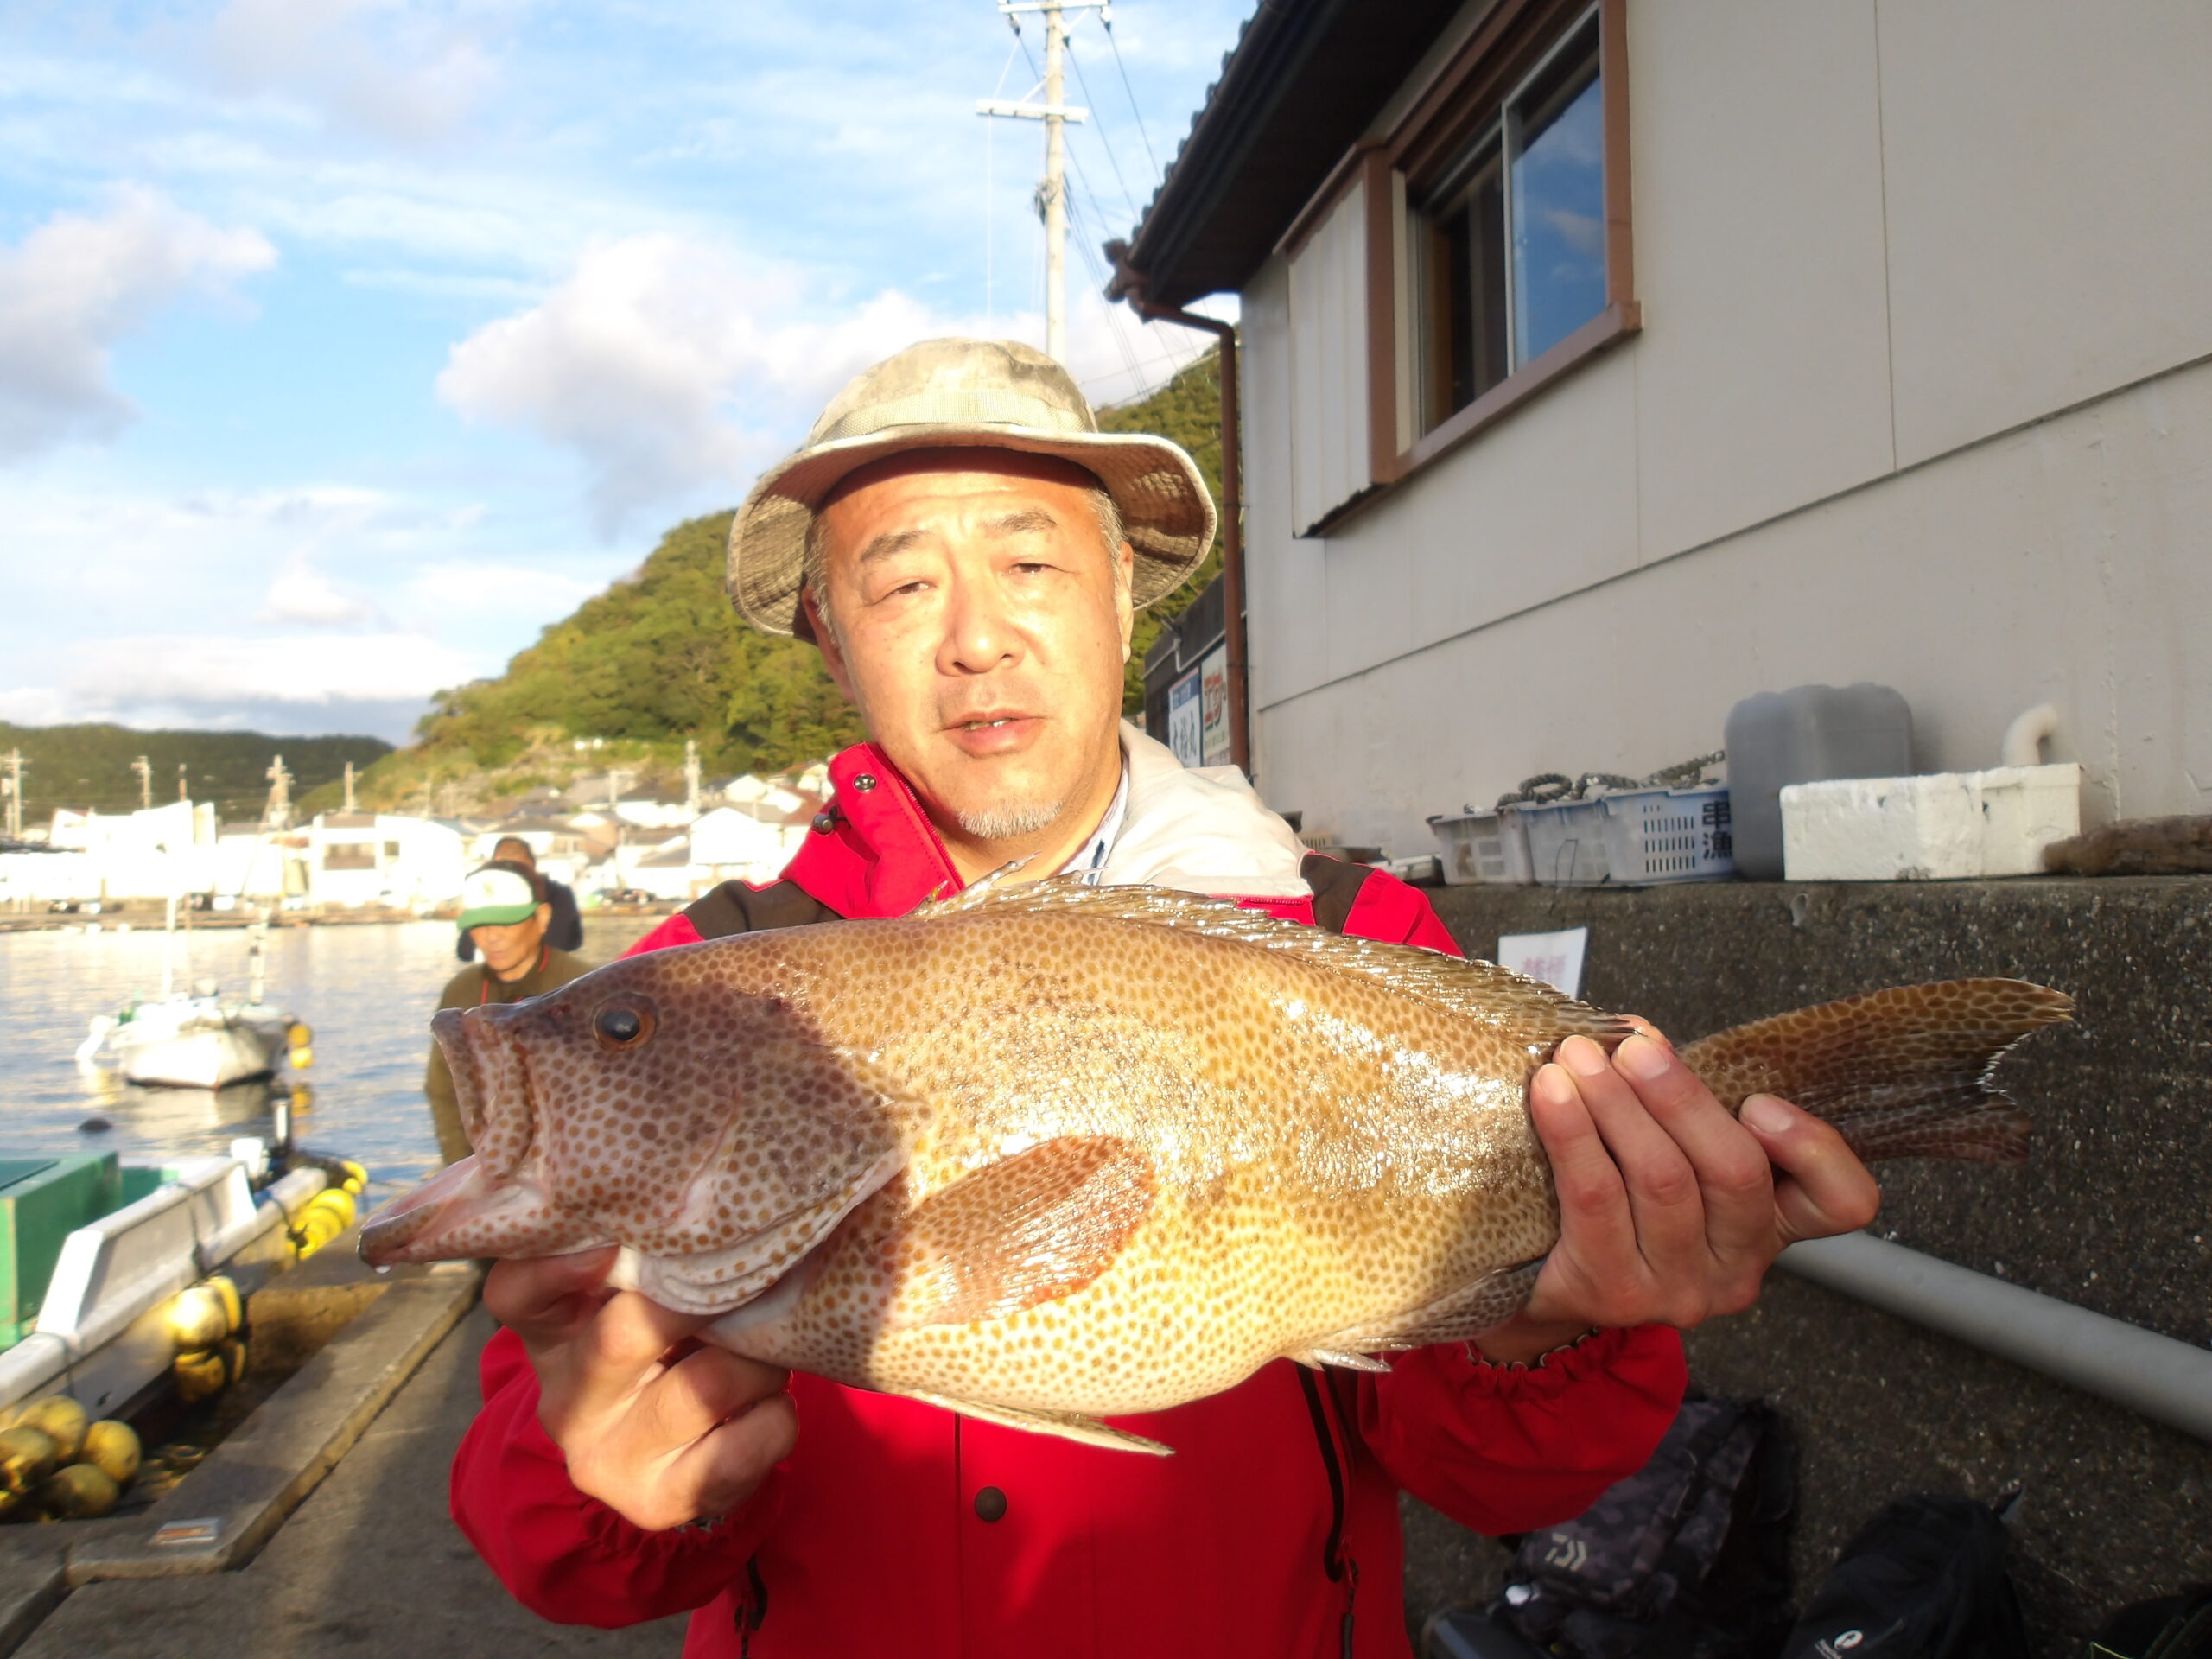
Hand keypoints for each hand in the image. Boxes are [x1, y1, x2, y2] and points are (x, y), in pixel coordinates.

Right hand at [485, 1249, 796, 1531]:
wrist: (666, 1463)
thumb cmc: (659, 1352)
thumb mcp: (628, 1304)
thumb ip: (643, 1259)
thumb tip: (706, 1208)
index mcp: (550, 1335)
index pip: (515, 1294)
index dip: (556, 1266)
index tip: (611, 1244)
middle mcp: (565, 1402)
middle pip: (625, 1335)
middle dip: (704, 1300)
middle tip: (750, 1280)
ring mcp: (608, 1460)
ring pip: (708, 1385)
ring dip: (759, 1360)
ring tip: (763, 1350)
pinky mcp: (660, 1502)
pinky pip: (749, 1442)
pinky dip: (776, 1413)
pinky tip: (765, 1404)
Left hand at [1474, 1020, 1880, 1362]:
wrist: (1543, 1285)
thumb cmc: (1615, 1199)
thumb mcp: (1671, 1153)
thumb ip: (1680, 1105)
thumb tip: (1639, 1035)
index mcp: (1772, 1224)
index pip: (1844, 1202)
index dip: (1815, 1148)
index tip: (1757, 1102)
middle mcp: (1737, 1266)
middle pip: (1736, 1172)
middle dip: (1679, 1097)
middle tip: (1632, 1049)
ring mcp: (1680, 1288)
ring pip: (1662, 1179)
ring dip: (1616, 1104)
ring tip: (1577, 1058)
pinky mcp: (1615, 1292)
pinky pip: (1596, 1198)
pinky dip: (1572, 1133)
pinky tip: (1551, 1094)